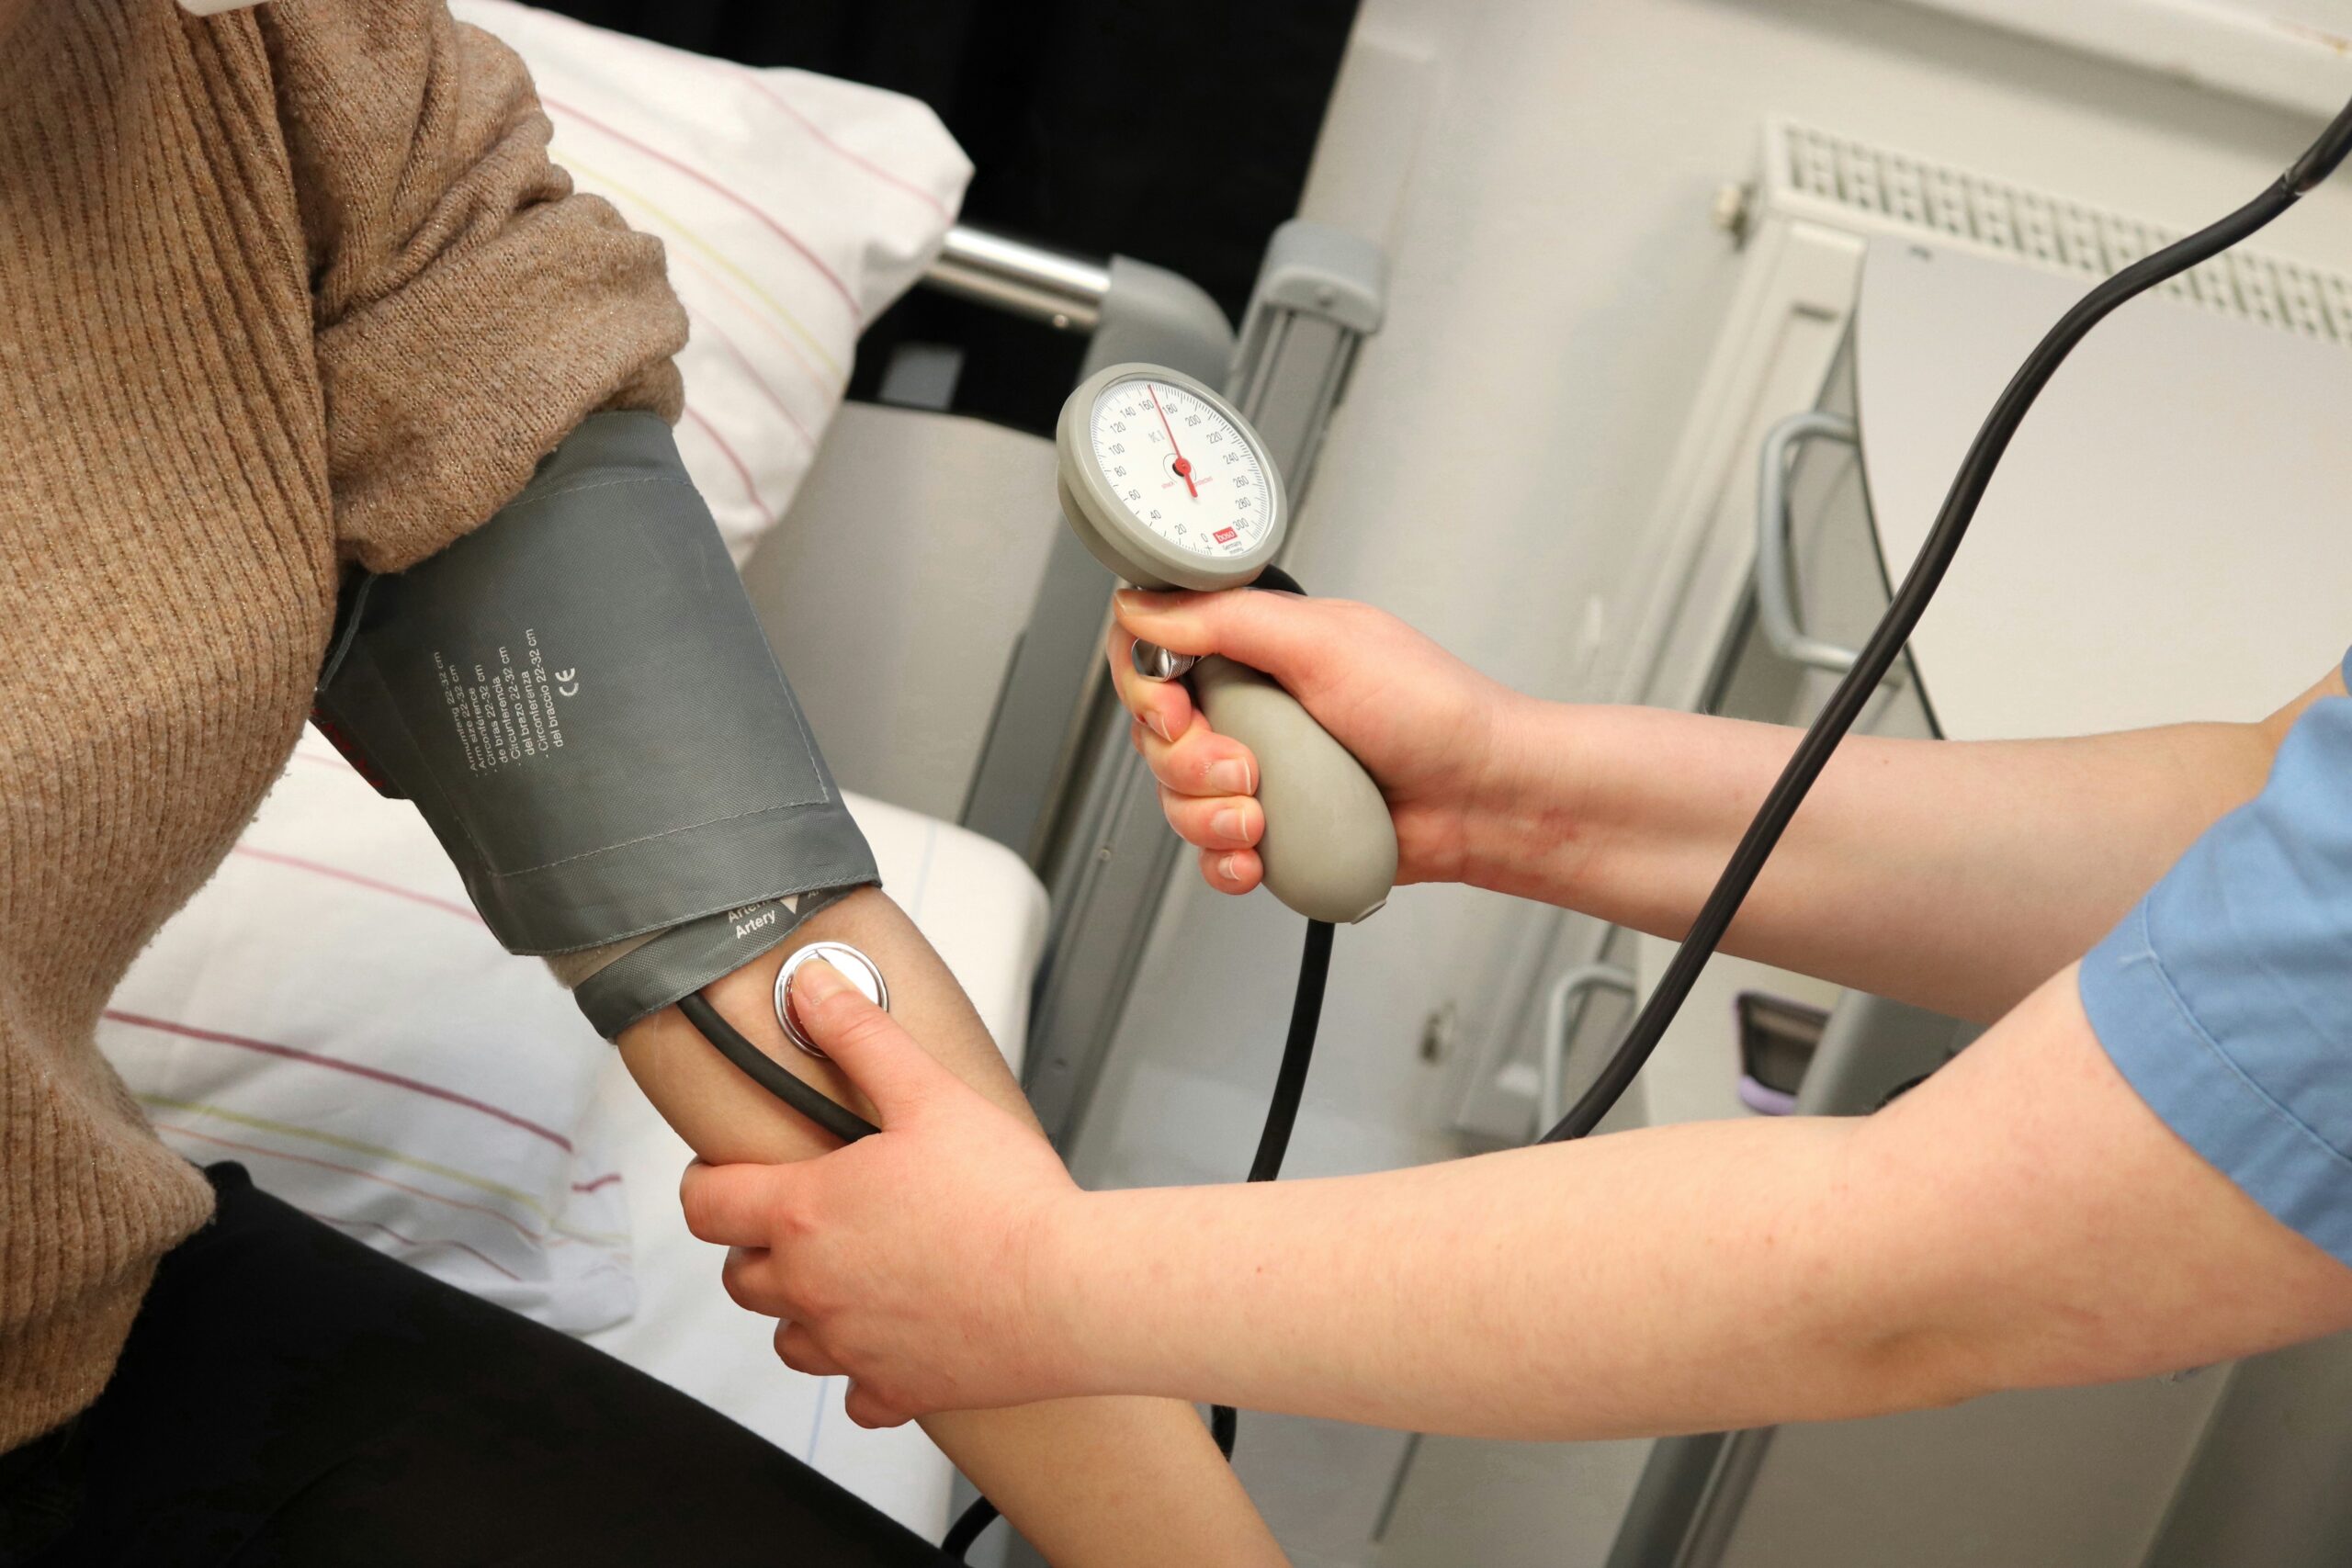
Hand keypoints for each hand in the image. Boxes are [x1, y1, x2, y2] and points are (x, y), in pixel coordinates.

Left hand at [679, 961, 1085, 1426]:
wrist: (1070, 1289)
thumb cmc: (1005, 1198)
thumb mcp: (928, 1093)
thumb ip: (861, 1036)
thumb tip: (811, 988)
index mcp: (806, 1213)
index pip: (705, 1205)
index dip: (706, 1182)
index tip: (726, 1173)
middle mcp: (812, 1289)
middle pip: (740, 1277)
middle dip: (757, 1246)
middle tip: (801, 1217)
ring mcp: (851, 1348)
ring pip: (788, 1340)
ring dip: (802, 1310)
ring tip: (846, 1276)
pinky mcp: (897, 1389)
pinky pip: (855, 1396)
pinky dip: (863, 1374)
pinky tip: (893, 1341)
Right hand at [1108, 588, 1524, 894]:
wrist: (1483, 800)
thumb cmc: (1434, 713)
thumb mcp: (1325, 643)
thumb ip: (1227, 620)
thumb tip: (1144, 606)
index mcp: (1258, 647)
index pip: (1157, 652)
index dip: (1147, 687)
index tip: (1175, 710)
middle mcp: (1253, 706)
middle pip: (1157, 735)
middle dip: (1188, 762)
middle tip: (1244, 767)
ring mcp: (1262, 770)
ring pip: (1177, 799)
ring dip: (1207, 817)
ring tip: (1264, 816)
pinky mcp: (1276, 827)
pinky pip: (1212, 852)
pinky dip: (1225, 861)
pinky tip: (1259, 856)